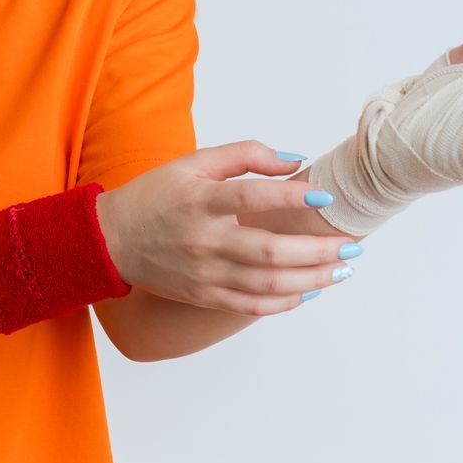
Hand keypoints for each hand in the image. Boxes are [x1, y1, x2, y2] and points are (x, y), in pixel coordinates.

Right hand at [95, 141, 361, 315]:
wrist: (111, 239)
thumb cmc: (155, 196)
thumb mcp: (193, 163)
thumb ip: (245, 155)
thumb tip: (294, 160)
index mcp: (200, 200)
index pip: (251, 197)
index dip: (290, 195)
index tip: (324, 195)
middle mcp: (203, 241)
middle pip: (268, 252)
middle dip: (317, 252)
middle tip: (351, 245)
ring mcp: (204, 274)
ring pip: (266, 285)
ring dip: (311, 280)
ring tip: (342, 270)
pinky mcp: (204, 296)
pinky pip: (251, 306)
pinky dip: (284, 303)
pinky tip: (309, 291)